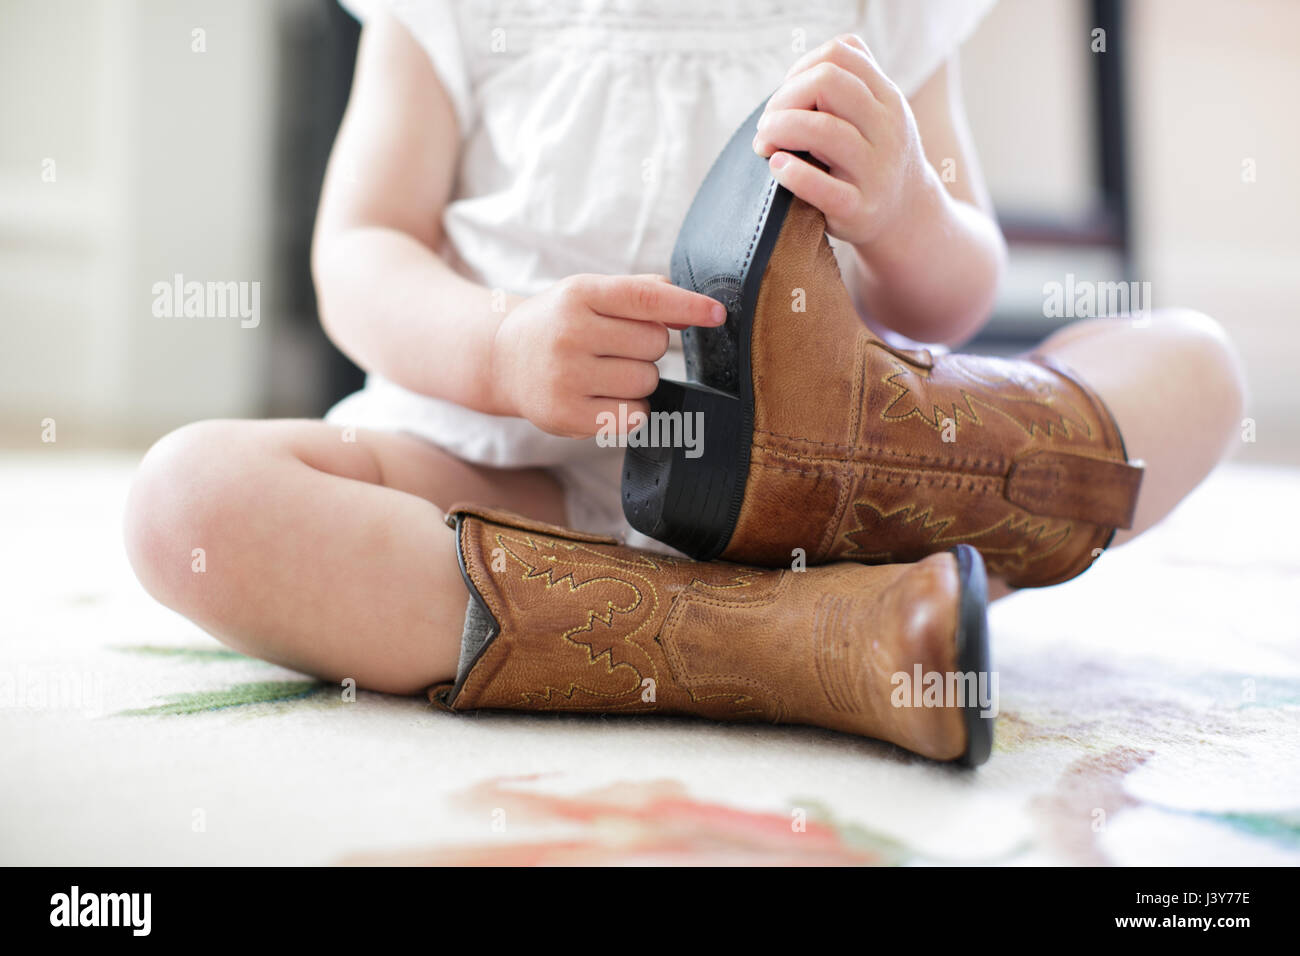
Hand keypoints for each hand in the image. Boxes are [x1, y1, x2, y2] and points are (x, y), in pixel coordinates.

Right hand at [491, 274, 725, 437]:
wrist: (502, 359)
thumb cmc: (559, 323)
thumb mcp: (590, 293)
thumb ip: (642, 294)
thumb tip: (693, 313)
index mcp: (579, 294)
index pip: (646, 299)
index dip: (687, 306)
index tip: (717, 315)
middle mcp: (570, 333)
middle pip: (655, 345)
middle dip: (648, 348)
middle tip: (615, 348)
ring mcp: (566, 376)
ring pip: (647, 382)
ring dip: (639, 380)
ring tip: (606, 373)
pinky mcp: (566, 415)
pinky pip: (634, 417)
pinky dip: (632, 410)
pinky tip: (607, 399)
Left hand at [753, 34, 933, 246]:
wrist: (906, 215)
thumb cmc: (872, 156)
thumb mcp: (876, 112)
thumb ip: (848, 83)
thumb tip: (796, 74)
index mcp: (887, 97)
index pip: (839, 54)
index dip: (799, 69)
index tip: (784, 98)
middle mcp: (887, 128)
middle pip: (828, 81)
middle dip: (783, 98)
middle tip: (766, 125)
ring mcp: (875, 170)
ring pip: (823, 130)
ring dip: (779, 129)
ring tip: (763, 145)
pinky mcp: (859, 209)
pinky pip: (821, 187)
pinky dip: (792, 173)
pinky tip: (777, 167)